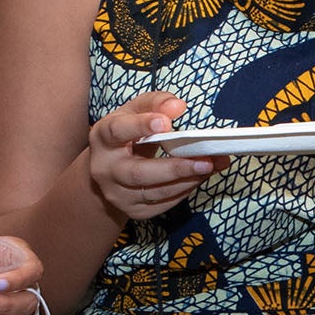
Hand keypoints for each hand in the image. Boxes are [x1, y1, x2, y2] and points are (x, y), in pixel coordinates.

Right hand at [88, 90, 229, 220]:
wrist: (110, 170)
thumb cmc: (126, 136)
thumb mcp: (134, 112)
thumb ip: (155, 103)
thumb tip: (177, 105)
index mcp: (103, 138)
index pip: (117, 131)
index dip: (140, 126)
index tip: (166, 122)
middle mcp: (105, 169)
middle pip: (138, 173)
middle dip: (174, 168)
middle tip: (206, 160)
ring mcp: (117, 194)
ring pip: (154, 192)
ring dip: (187, 180)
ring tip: (211, 166)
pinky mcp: (134, 210)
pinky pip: (163, 203)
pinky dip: (184, 190)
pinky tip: (199, 177)